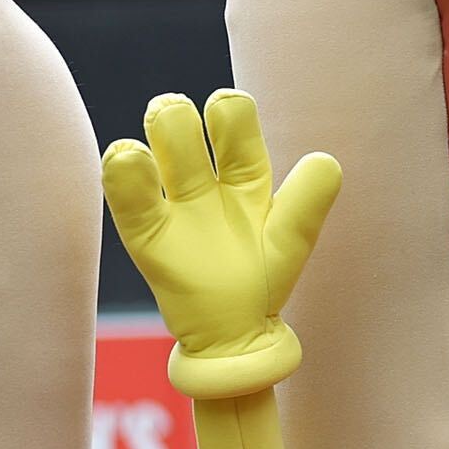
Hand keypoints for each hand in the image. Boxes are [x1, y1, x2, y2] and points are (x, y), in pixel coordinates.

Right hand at [102, 89, 341, 399]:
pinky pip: (127, 197)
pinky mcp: (145, 235)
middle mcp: (204, 180)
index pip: (233, 119)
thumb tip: (325, 161)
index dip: (228, 111)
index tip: (225, 121)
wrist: (234, 337)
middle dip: (174, 114)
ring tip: (150, 149)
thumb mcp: (290, 241)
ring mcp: (172, 206)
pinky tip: (128, 159)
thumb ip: (308, 202)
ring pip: (153, 149)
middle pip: (181, 122)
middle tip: (175, 124)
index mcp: (245, 173)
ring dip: (151, 134)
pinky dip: (122, 172)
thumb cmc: (264, 281)